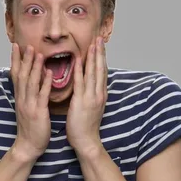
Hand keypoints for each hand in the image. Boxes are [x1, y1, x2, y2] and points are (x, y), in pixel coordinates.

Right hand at [10, 43, 52, 160]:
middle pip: (22, 75)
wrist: (28, 146)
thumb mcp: (26, 108)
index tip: (16, 46)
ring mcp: (29, 105)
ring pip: (30, 83)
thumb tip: (30, 81)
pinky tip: (49, 74)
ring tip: (38, 54)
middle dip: (24, 59)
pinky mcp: (38, 113)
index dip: (15, 60)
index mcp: (20, 97)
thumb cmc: (30, 127)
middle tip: (27, 44)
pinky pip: (42, 96)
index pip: (15, 75)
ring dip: (34, 68)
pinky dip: (45, 83)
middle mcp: (22, 99)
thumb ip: (27, 94)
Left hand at [66, 37, 107, 153]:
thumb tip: (91, 86)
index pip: (102, 72)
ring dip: (93, 57)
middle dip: (100, 53)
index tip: (101, 46)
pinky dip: (79, 70)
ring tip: (93, 44)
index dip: (102, 58)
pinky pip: (80, 83)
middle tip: (99, 38)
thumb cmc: (86, 127)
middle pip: (100, 69)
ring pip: (93, 73)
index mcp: (100, 95)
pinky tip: (77, 60)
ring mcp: (91, 97)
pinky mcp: (81, 101)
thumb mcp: (92, 108)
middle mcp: (98, 93)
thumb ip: (92, 95)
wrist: (87, 142)